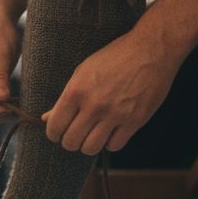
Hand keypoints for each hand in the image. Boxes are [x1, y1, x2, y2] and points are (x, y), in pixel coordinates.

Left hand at [42, 26, 182, 154]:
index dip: (54, 134)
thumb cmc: (114, 57)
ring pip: (91, 148)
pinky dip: (110, 142)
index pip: (55, 126)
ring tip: (92, 135)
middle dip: (70, 141)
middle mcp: (94, 104)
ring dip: (88, 145)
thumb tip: (46, 119)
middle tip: (75, 134)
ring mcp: (115, 114)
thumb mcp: (83, 72)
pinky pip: (114, 146)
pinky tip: (110, 132)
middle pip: (71, 142)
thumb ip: (65, 98)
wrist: (151, 50)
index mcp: (77, 90)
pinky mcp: (135, 121)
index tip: (58, 133)